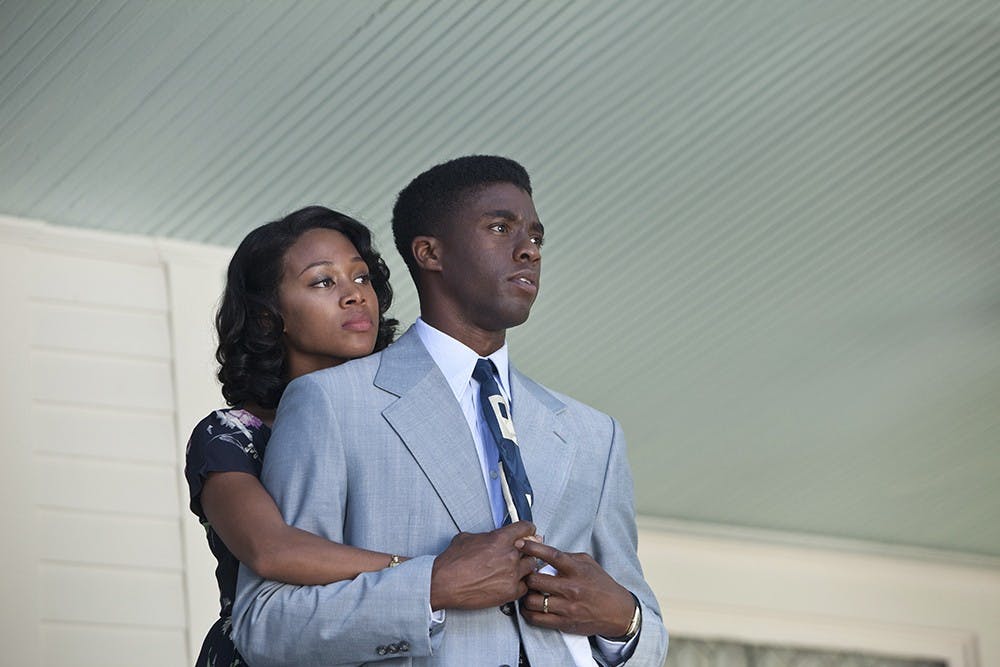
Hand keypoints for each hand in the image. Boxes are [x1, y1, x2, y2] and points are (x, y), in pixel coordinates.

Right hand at [430, 521, 536, 610]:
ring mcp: (512, 575)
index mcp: (500, 539)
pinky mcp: (510, 592)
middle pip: (531, 550)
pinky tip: (510, 583)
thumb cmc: (452, 563)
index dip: (528, 530)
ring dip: (524, 568)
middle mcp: (510, 556)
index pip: (526, 528)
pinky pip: (525, 587)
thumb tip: (491, 538)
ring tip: (513, 570)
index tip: (529, 533)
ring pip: (531, 568)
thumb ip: (486, 536)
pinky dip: (520, 585)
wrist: (443, 584)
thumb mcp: (466, 538)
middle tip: (519, 554)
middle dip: (526, 551)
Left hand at [516, 539, 635, 637]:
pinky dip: (528, 612)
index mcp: (576, 570)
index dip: (533, 548)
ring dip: (526, 595)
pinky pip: (536, 619)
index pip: (552, 556)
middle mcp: (570, 588)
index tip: (521, 543)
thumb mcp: (588, 564)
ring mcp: (566, 607)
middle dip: (526, 576)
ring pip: (532, 601)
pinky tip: (530, 607)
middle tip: (524, 575)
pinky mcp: (563, 622)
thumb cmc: (601, 585)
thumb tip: (546, 552)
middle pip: (535, 580)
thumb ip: (568, 557)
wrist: (617, 612)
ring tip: (528, 592)